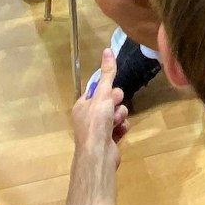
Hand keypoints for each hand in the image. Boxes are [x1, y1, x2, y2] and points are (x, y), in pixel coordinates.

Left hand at [73, 48, 129, 164]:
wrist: (98, 154)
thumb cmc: (96, 122)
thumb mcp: (102, 94)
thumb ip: (107, 74)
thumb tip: (108, 50)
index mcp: (82, 105)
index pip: (97, 90)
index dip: (108, 90)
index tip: (113, 92)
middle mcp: (87, 117)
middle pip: (109, 102)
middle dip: (116, 104)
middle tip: (114, 107)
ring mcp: (98, 130)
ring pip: (116, 114)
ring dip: (120, 116)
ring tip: (117, 122)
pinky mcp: (107, 141)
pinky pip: (119, 128)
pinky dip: (121, 128)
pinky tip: (121, 130)